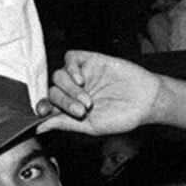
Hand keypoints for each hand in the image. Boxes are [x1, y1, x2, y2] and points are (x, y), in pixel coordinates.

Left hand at [37, 51, 162, 136]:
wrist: (146, 100)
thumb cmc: (123, 116)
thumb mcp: (91, 126)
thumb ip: (65, 123)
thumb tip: (39, 127)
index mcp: (71, 107)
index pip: (48, 104)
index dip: (42, 107)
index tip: (43, 112)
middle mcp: (73, 90)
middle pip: (52, 91)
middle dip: (64, 102)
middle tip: (82, 110)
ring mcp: (82, 74)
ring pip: (59, 75)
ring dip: (70, 89)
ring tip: (88, 100)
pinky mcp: (91, 60)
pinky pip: (70, 58)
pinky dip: (71, 69)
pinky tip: (82, 80)